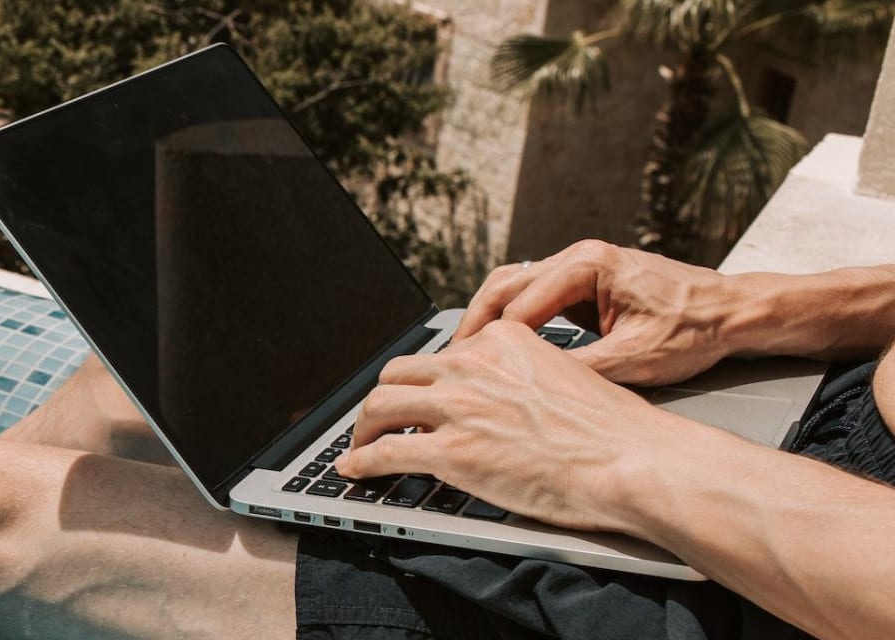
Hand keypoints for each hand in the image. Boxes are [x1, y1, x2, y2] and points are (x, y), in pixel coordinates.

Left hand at [337, 320, 700, 533]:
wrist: (632, 460)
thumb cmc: (613, 430)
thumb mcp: (562, 374)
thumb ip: (518, 375)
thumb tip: (497, 397)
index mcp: (501, 341)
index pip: (440, 354)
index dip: (422, 380)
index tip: (414, 396)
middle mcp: (472, 365)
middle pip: (399, 373)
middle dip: (382, 399)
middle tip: (377, 420)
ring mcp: (458, 407)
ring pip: (380, 407)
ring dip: (363, 429)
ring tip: (360, 446)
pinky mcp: (451, 452)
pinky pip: (385, 452)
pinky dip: (361, 462)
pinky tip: (354, 470)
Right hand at [456, 239, 742, 385]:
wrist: (734, 313)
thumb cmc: (696, 329)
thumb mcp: (634, 359)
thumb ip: (577, 369)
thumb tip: (531, 387)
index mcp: (587, 265)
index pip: (518, 306)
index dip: (489, 343)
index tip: (468, 372)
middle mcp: (579, 257)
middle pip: (503, 285)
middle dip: (474, 324)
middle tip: (450, 360)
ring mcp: (581, 267)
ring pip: (513, 287)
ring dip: (488, 319)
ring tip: (467, 354)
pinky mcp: (585, 283)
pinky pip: (534, 296)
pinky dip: (511, 319)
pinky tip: (500, 347)